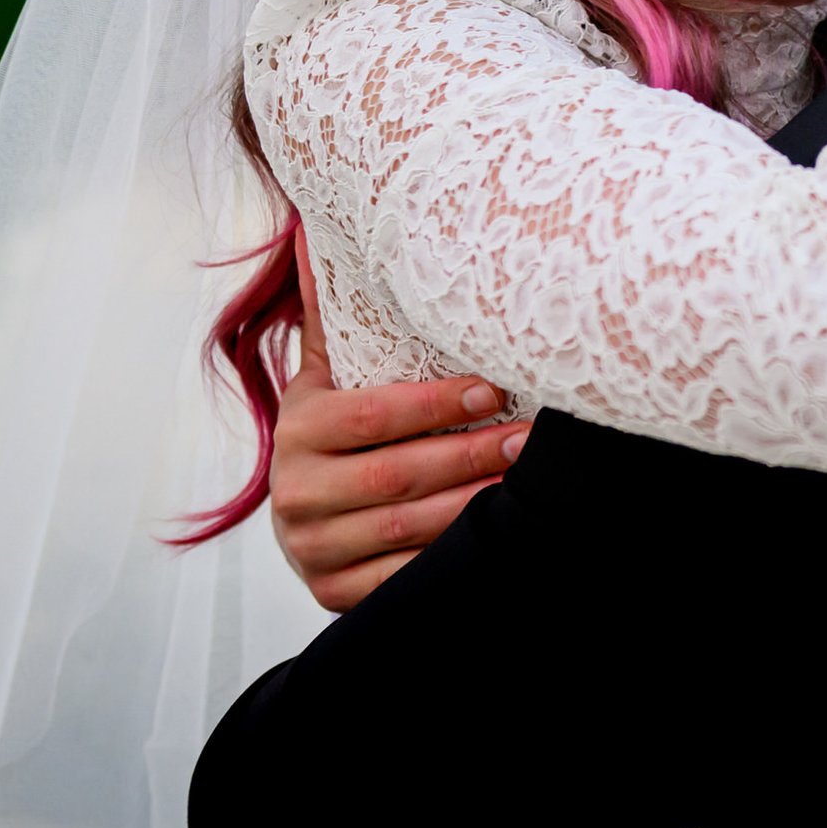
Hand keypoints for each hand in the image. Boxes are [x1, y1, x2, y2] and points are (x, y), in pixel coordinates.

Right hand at [270, 228, 529, 611]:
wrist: (313, 524)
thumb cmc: (339, 434)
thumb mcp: (328, 378)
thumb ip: (330, 314)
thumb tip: (316, 229)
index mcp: (297, 432)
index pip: (371, 417)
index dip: (435, 405)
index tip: (494, 388)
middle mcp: (295, 495)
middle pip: (395, 477)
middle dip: (470, 455)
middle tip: (531, 437)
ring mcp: (313, 552)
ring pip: (406, 531)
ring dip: (473, 508)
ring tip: (528, 484)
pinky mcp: (334, 598)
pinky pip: (400, 583)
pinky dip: (451, 563)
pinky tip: (496, 540)